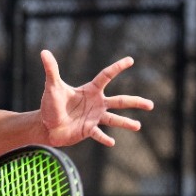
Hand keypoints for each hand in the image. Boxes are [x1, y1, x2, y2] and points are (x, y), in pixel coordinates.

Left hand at [38, 51, 153, 147]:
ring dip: (126, 123)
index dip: (117, 68)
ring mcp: (94, 117)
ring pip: (114, 119)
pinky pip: (98, 134)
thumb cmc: (50, 105)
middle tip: (151, 105)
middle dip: (135, 102)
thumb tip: (44, 52)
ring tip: (138, 126)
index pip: (106, 76)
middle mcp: (96, 103)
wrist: (46, 125)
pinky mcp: (88, 130)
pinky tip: (112, 142)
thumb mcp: (52, 86)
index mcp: (90, 90)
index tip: (131, 60)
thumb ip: (51, 69)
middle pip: (120, 101)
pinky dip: (104, 138)